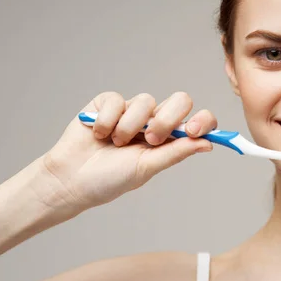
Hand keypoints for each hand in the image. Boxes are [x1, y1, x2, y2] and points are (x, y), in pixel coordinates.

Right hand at [40, 91, 215, 210]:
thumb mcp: (147, 168)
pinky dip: (107, 120)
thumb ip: (176, 153)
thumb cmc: (110, 179)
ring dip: (130, 126)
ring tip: (115, 143)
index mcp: (170, 138)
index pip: (197, 121)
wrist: (71, 179)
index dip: (203, 121)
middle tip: (151, 139)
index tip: (193, 130)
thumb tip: (208, 144)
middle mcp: (154, 121)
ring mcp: (131, 110)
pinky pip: (117, 100)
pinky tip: (98, 134)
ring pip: (146, 101)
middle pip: (180, 100)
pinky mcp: (106, 103)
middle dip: (167, 119)